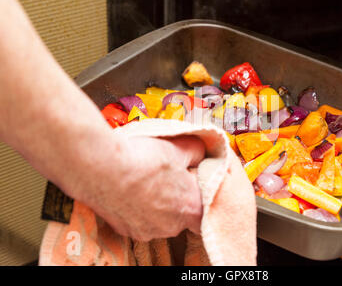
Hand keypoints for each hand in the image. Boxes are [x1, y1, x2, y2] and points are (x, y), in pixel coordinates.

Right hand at [63, 133, 205, 240]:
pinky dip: (136, 207)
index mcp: (190, 208)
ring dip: (157, 203)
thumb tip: (201, 154)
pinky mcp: (124, 229)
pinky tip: (130, 187)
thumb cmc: (141, 159)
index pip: (206, 212)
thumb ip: (198, 152)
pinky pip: (138, 219)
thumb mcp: (179, 147)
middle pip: (183, 215)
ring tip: (147, 179)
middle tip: (170, 175)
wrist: (99, 166)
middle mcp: (170, 226)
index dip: (202, 196)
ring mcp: (146, 230)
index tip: (194, 182)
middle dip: (178, 197)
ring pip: (160, 219)